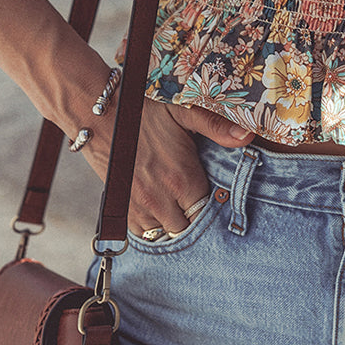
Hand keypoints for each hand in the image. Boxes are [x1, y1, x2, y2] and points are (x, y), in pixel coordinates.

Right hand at [82, 98, 252, 238]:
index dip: (215, 208)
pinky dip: (152, 225)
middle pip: (190, 229)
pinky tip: (159, 207)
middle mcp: (161, 199)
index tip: (217, 199)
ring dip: (175, 223)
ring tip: (180, 205)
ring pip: (166, 233)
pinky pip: (142, 232)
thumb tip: (247, 136)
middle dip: (196, 219)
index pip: (209, 213)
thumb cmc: (142, 111)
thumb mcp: (182, 112)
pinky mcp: (121, 208)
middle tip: (199, 202)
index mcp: (182, 179)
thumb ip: (215, 127)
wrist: (97, 113)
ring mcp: (139, 207)